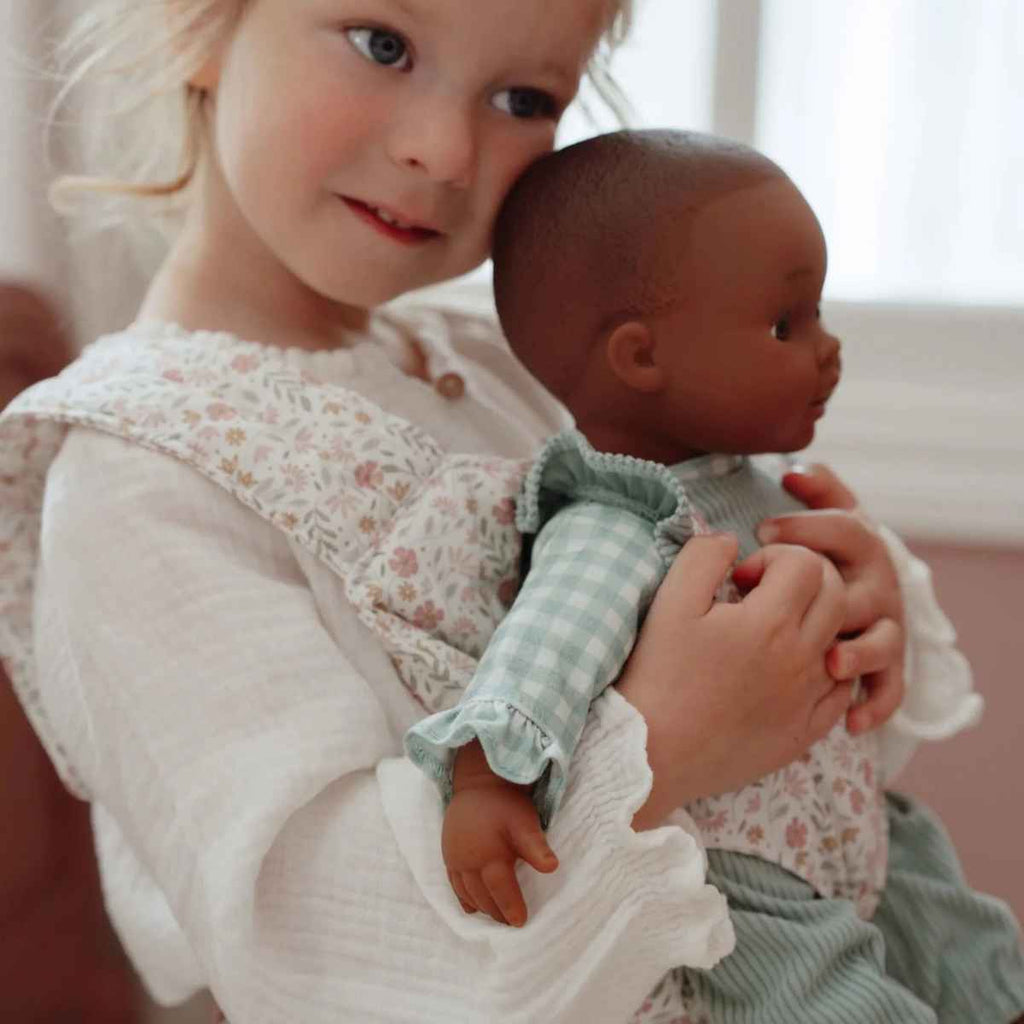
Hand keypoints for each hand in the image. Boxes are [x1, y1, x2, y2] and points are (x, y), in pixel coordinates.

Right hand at [443, 741, 557, 926]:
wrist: (478, 783)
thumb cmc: (505, 804)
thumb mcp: (525, 822)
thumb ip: (536, 847)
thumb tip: (552, 868)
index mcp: (488, 856)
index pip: (501, 890)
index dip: (511, 908)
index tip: (521, 923)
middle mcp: (468, 862)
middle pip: (483, 896)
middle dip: (497, 912)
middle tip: (510, 924)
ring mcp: (455, 859)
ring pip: (467, 893)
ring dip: (481, 907)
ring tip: (495, 917)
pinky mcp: (448, 854)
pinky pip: (453, 884)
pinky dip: (463, 898)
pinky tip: (472, 906)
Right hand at [616, 535, 850, 830]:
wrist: (651, 751)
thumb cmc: (657, 674)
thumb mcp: (670, 602)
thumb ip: (704, 555)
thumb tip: (730, 539)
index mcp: (770, 623)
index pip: (806, 563)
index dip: (774, 556)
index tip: (741, 579)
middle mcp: (801, 661)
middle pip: (836, 596)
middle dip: (803, 581)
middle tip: (760, 595)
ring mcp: (807, 700)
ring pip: (843, 642)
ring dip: (814, 623)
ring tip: (770, 631)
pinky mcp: (804, 733)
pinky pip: (840, 691)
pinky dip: (823, 669)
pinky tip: (785, 670)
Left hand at [759, 462, 904, 734]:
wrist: (854, 586)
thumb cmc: (826, 549)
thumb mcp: (823, 514)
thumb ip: (815, 488)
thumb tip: (794, 469)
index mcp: (860, 544)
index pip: (845, 528)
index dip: (805, 527)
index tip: (761, 530)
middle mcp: (878, 586)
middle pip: (862, 587)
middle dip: (826, 593)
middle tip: (779, 598)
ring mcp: (885, 627)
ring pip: (882, 640)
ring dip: (860, 651)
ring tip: (831, 662)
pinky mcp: (886, 665)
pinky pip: (889, 688)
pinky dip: (875, 704)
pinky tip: (850, 721)